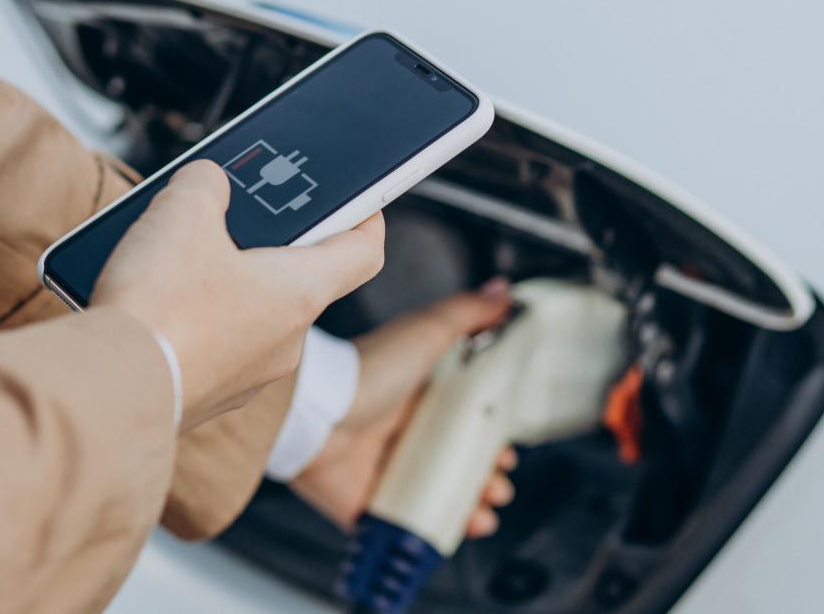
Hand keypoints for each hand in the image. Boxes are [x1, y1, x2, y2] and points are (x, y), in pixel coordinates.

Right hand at [93, 161, 384, 429]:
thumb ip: (205, 183)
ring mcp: (248, 376)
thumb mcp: (182, 211)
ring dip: (223, 280)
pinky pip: (214, 345)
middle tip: (241, 214)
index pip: (363, 253)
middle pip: (297, 280)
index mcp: (300, 293)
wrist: (109, 393)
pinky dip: (193, 318)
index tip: (361, 199)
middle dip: (269, 243)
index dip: (366, 218)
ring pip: (250, 313)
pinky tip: (154, 299)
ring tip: (178, 253)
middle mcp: (286, 342)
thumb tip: (207, 182)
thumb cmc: (159, 309)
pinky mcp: (208, 394)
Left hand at [291, 279, 517, 537]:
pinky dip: (433, 531)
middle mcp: (402, 434)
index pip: (465, 422)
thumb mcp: (425, 331)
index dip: (490, 438)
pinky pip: (405, 524)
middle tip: (497, 483)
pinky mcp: (367, 502)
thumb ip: (467, 313)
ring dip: (469, 507)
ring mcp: (384, 469)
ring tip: (483, 510)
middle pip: (457, 464)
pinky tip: (456, 528)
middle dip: (486, 478)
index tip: (505, 449)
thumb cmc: (367, 371)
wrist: (318, 414)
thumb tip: (503, 292)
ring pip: (437, 497)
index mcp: (418, 397)